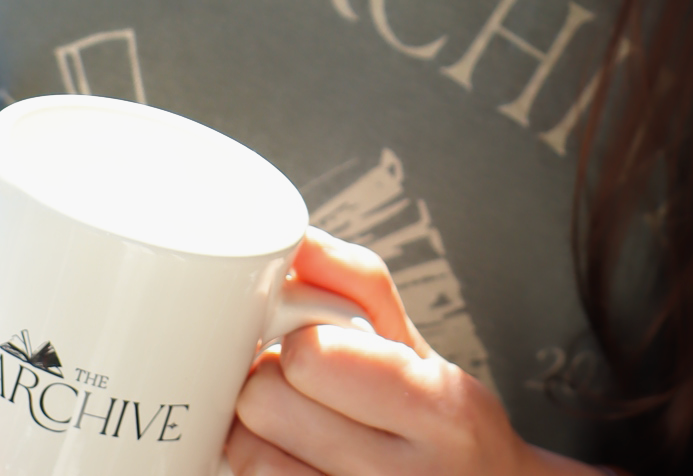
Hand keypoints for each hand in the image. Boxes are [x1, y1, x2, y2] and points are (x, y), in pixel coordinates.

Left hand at [227, 229, 595, 475]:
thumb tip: (297, 240)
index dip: (299, 339)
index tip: (312, 342)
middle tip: (300, 384)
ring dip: (259, 428)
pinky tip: (291, 457)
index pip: (312, 355)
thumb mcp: (418, 345)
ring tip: (296, 423)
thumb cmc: (445, 423)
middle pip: (266, 402)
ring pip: (247, 452)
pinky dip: (261, 464)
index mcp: (433, 408)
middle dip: (273, 379)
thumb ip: (358, 282)